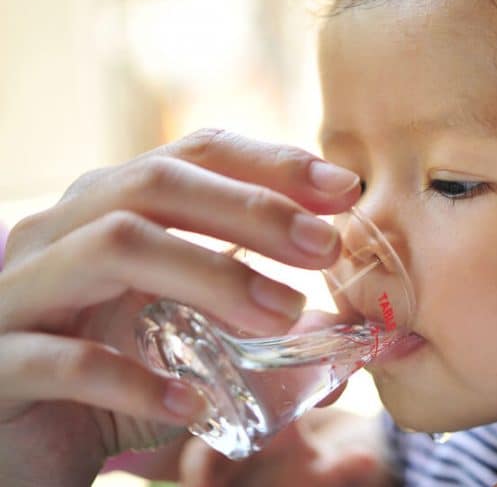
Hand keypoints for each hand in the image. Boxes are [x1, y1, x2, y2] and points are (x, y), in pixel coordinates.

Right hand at [0, 129, 360, 486]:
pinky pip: (63, 359)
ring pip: (113, 245)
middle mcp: (61, 232)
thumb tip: (359, 343)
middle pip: (156, 182)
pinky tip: (194, 401)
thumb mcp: (196, 345)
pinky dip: (136, 378)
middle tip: (326, 247)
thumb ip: (268, 335)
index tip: (346, 189)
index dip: (274, 164)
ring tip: (283, 315)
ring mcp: (21, 292)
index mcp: (112, 209)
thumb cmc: (114, 380)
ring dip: (211, 275)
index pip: (197, 154)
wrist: (20, 446)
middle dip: (253, 208)